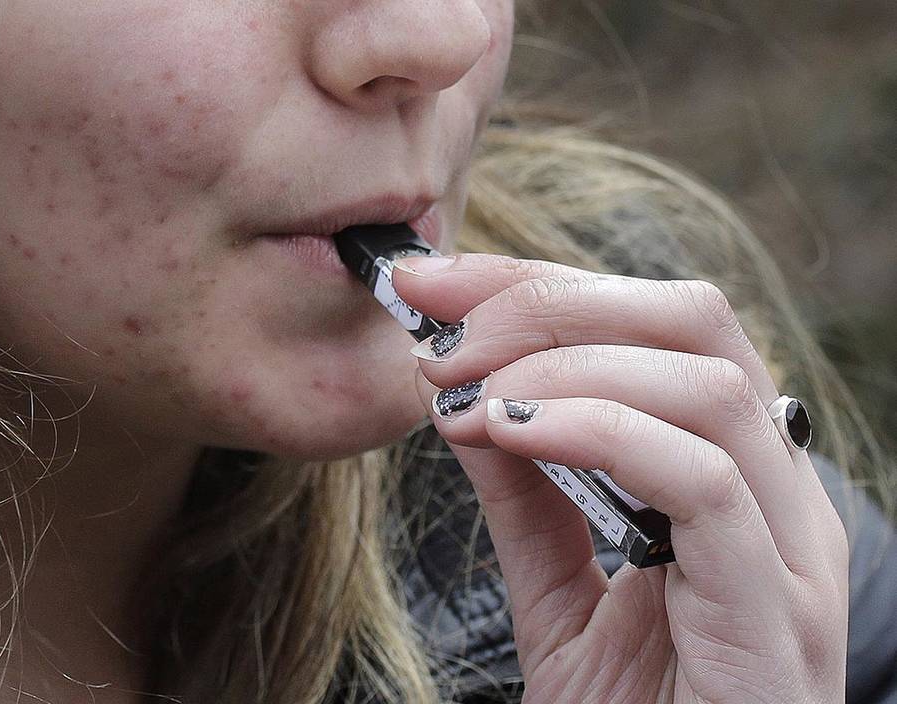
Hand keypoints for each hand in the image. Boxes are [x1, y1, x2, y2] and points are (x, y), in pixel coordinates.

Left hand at [391, 253, 847, 702]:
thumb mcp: (557, 584)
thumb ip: (526, 489)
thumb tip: (467, 394)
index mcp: (728, 467)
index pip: (651, 323)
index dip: (538, 283)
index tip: (432, 284)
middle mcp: (774, 488)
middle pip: (692, 319)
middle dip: (550, 301)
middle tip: (443, 334)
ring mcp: (788, 545)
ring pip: (705, 381)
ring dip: (563, 363)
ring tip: (467, 394)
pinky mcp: (775, 606)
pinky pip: (703, 479)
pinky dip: (598, 429)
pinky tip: (511, 434)